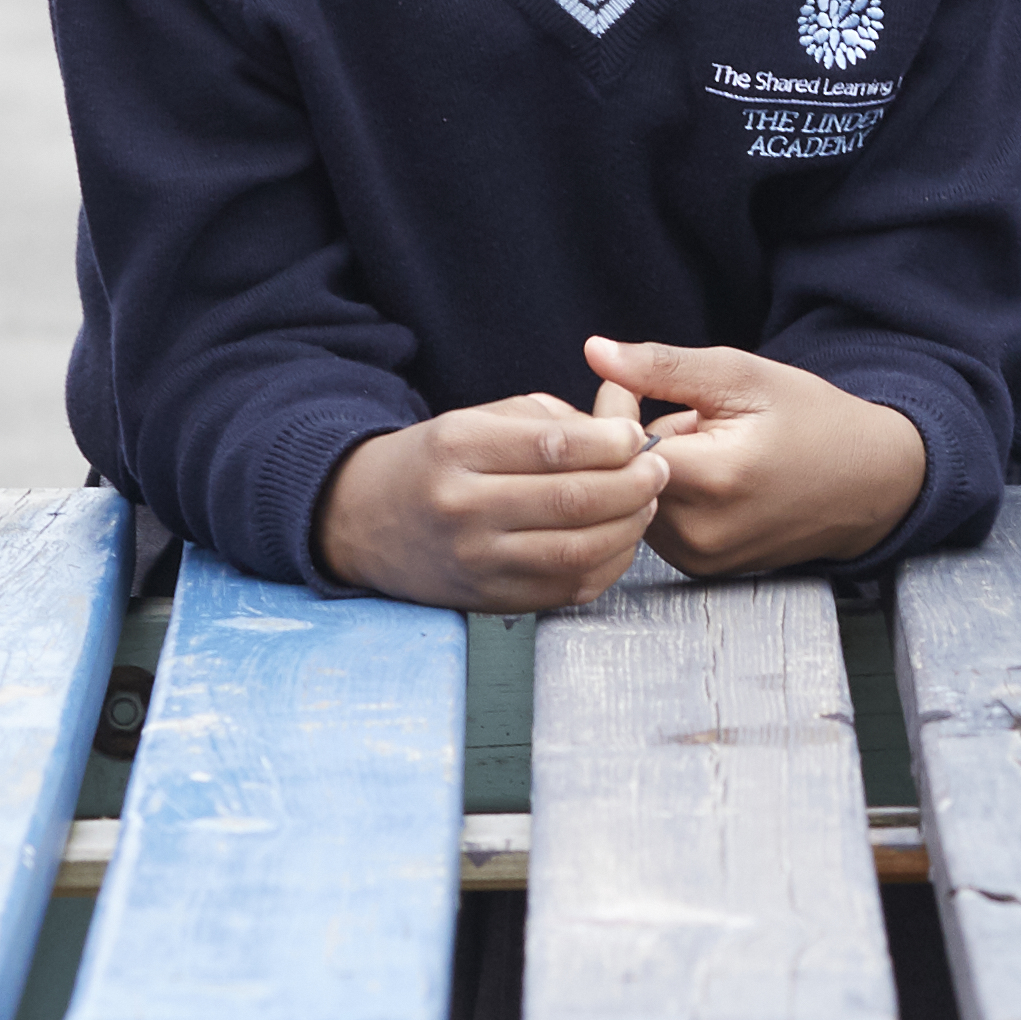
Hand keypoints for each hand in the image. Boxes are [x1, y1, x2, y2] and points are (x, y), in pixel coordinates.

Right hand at [315, 393, 663, 608]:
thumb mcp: (477, 420)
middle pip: (573, 501)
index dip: (612, 442)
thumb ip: (551, 420)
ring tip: (645, 502)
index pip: (555, 447)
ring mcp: (476, 562)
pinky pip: (569, 587)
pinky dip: (608, 563)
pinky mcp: (490, 600)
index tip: (638, 436)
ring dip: (628, 526)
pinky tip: (619, 538)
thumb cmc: (435, 461)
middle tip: (658, 469)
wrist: (363, 519)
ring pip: (578, 550)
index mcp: (458, 448)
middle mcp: (463, 508)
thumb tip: (624, 427)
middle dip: (633, 483)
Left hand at [585, 334, 924, 576]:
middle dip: (630, 442)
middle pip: (617, 480)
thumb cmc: (811, 419)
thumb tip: (593, 352)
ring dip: (647, 472)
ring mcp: (700, 559)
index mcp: (710, 480)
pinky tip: (706, 479)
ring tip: (702, 449)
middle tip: (680, 415)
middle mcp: (699, 533)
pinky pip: (653, 527)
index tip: (630, 387)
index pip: (613, 447)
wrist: (868, 482)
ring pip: (630, 505)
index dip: (612, 410)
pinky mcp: (701, 571)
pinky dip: (665, 498)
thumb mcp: (742, 376)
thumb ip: (662, 366)